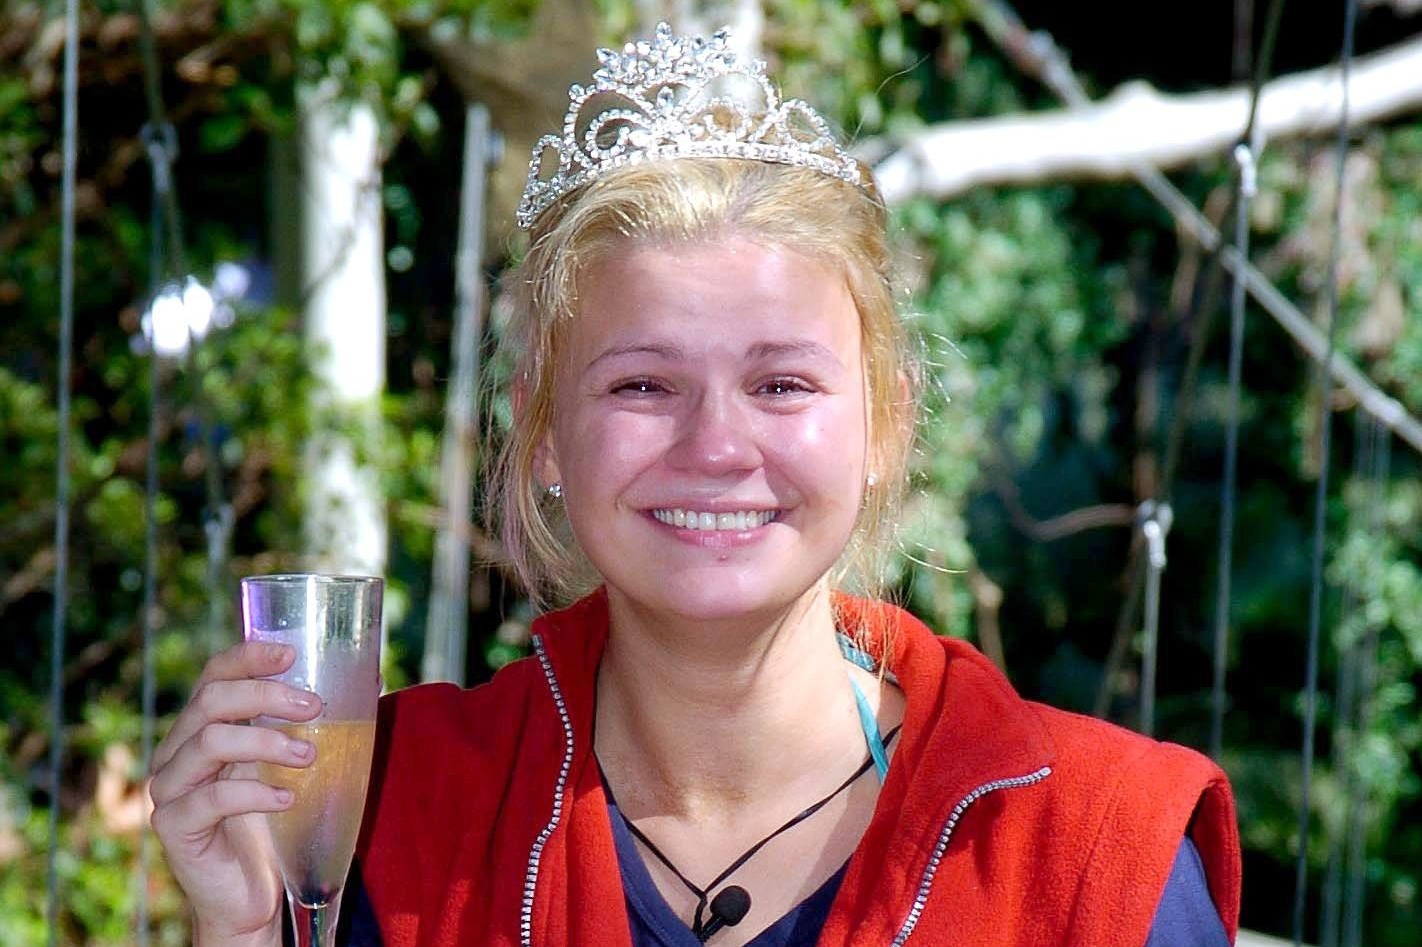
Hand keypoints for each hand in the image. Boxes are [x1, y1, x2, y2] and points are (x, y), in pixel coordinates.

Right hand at [149, 641, 322, 943]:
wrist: (250, 894)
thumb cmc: (272, 822)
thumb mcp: (290, 763)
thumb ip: (308, 726)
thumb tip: (369, 681)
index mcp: (201, 728)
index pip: (214, 675)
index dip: (248, 657)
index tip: (291, 653)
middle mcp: (177, 752)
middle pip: (211, 700)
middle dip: (266, 695)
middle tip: (314, 707)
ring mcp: (170, 790)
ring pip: (209, 741)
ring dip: (266, 741)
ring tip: (308, 755)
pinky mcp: (174, 827)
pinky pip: (211, 799)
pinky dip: (255, 793)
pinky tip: (287, 798)